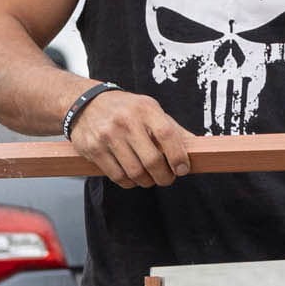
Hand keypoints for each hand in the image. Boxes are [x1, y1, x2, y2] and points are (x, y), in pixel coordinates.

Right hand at [70, 90, 193, 187]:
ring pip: (135, 172)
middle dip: (164, 176)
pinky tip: (132, 177)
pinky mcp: (93, 149)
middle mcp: (126, 121)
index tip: (182, 169)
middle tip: (167, 178)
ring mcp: (108, 135)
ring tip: (149, 178)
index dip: (178, 156)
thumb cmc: (125, 109)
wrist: (85, 103)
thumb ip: (173, 130)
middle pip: (152, 160)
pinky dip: (129, 182)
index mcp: (145, 108)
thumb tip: (198, 149)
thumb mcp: (151, 110)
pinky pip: (117, 176)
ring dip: (147, 181)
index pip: (167, 135)